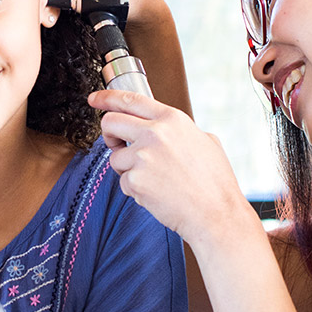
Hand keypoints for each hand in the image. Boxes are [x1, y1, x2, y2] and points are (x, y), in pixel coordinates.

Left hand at [88, 89, 252, 243]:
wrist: (216, 214)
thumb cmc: (214, 182)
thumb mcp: (205, 141)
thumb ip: (180, 130)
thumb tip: (166, 129)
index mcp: (172, 119)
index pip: (130, 99)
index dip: (107, 97)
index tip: (95, 99)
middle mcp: (155, 133)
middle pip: (110, 122)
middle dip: (108, 135)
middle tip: (117, 146)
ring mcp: (143, 156)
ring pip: (115, 158)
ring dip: (127, 170)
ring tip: (154, 180)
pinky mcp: (135, 180)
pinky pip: (123, 182)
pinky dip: (135, 190)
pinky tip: (157, 193)